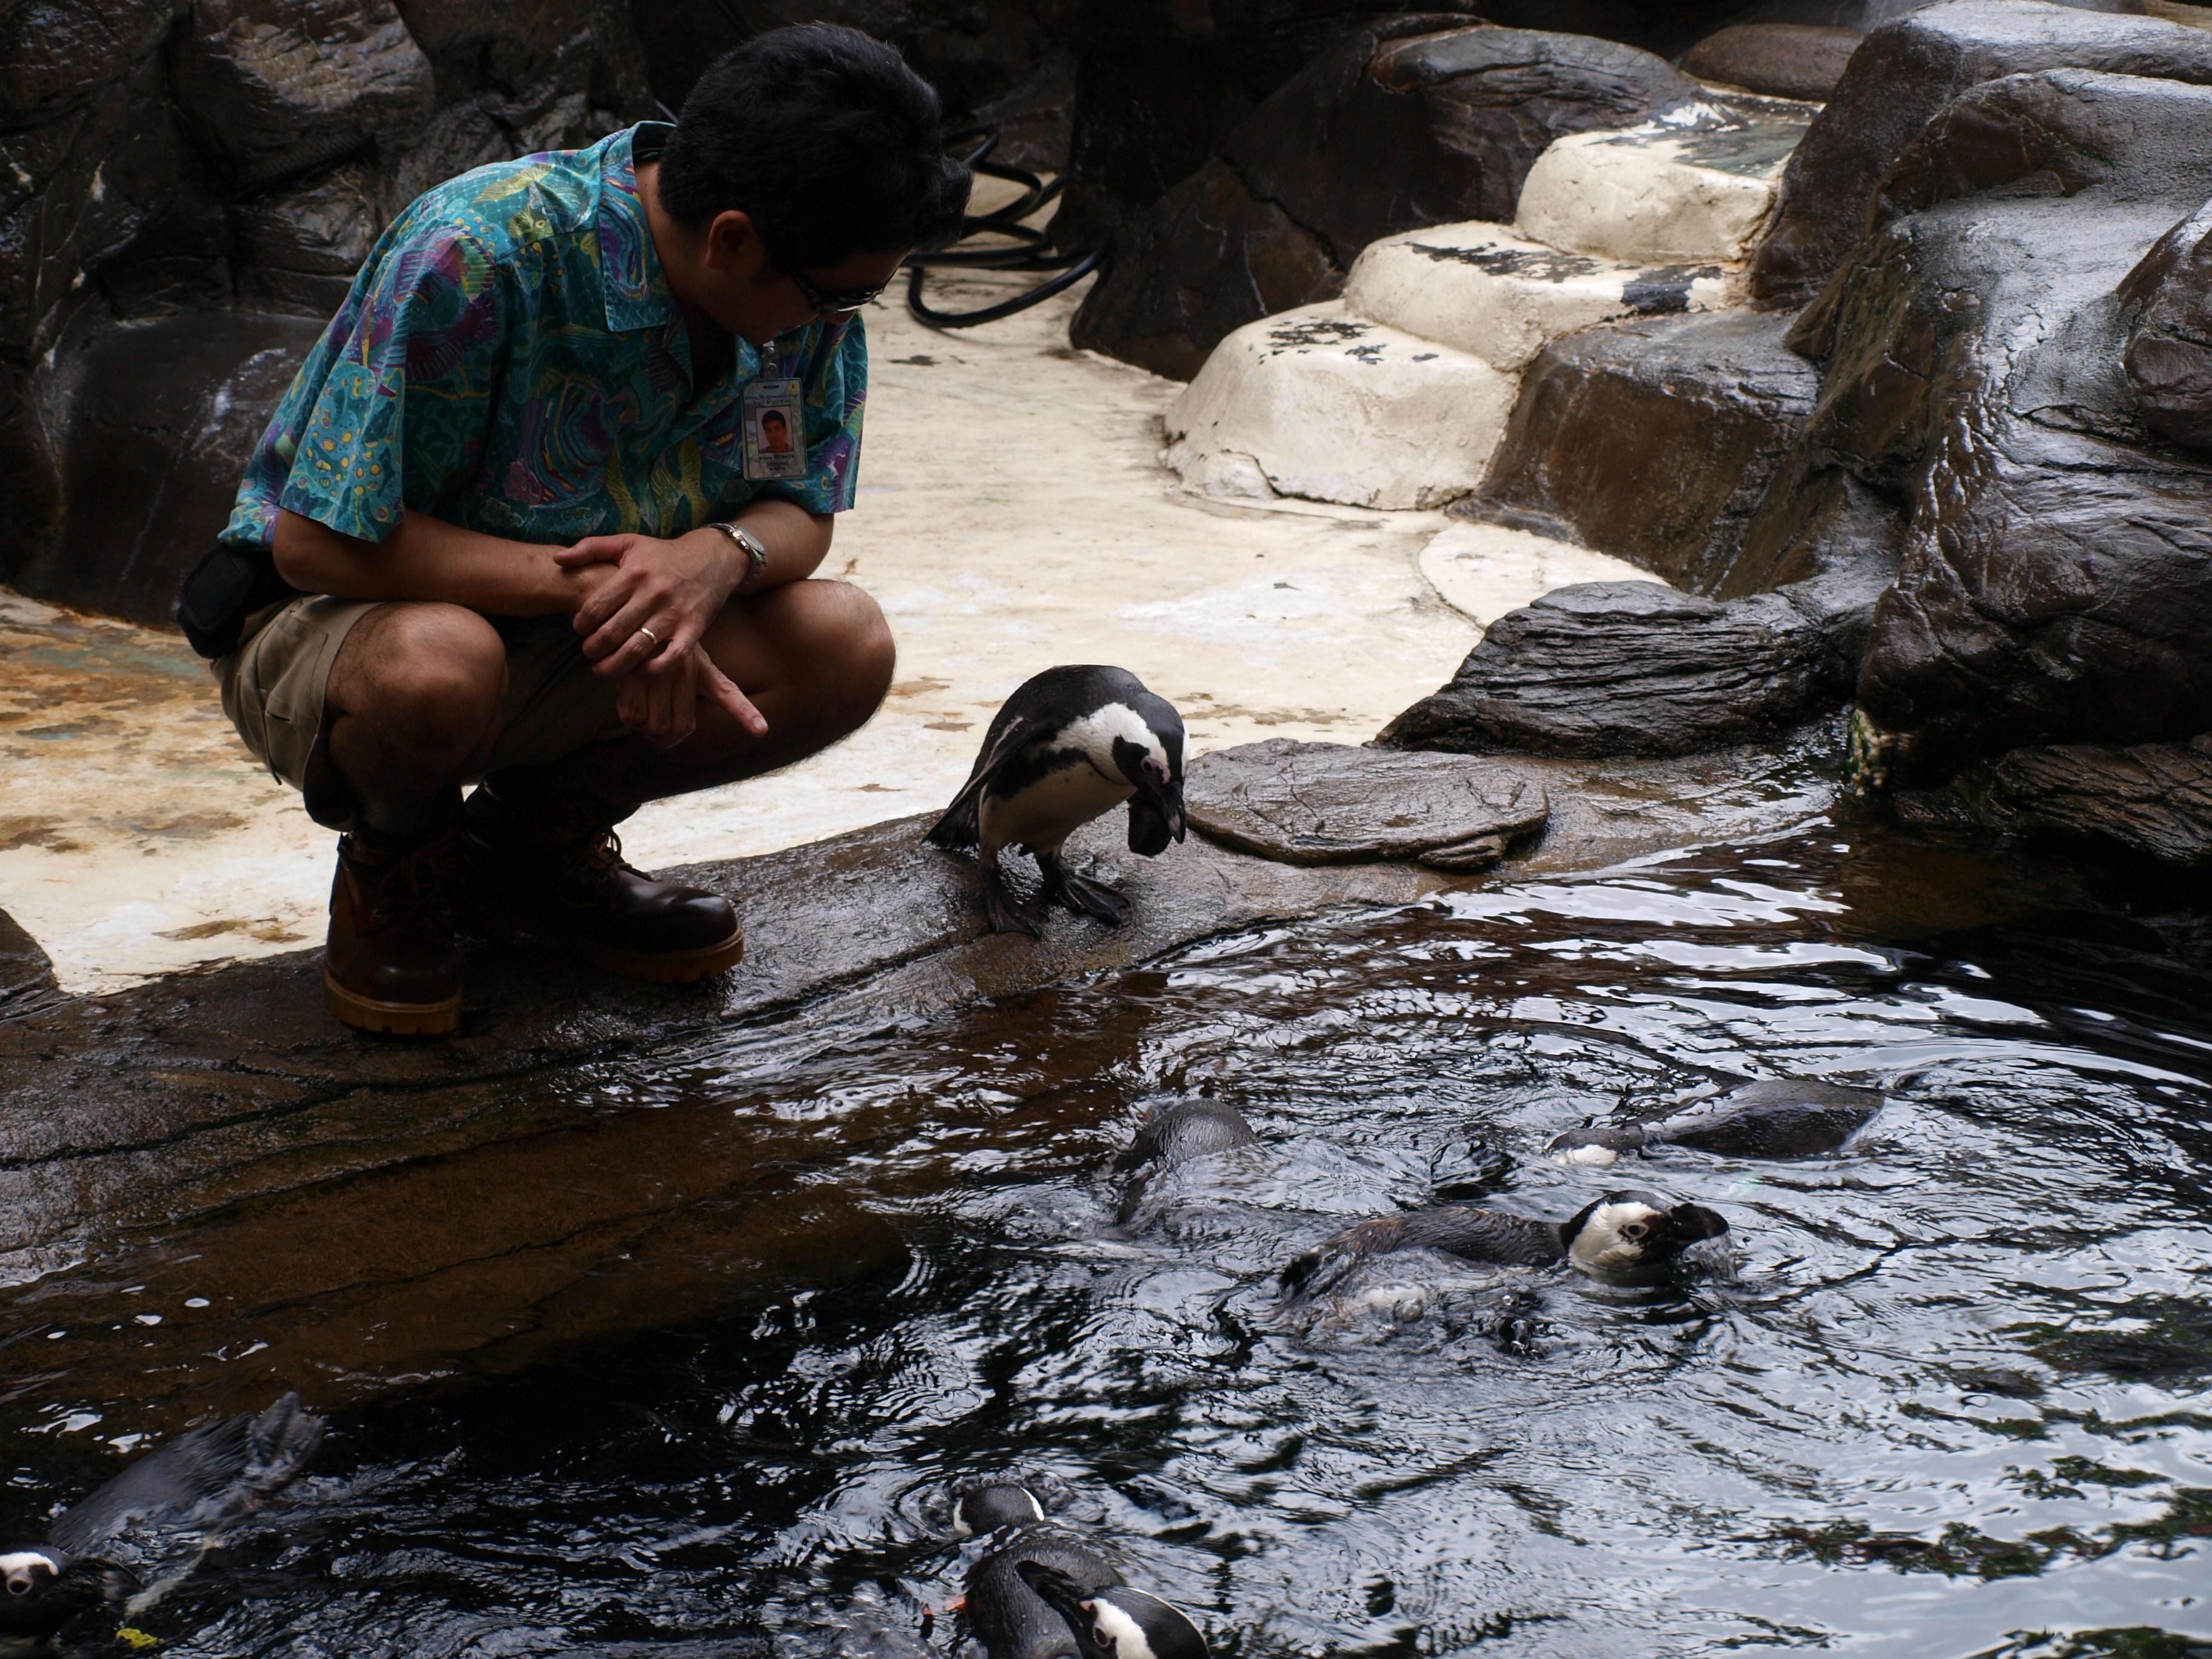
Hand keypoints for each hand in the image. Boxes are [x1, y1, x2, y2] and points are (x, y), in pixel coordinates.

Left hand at [557, 529, 741, 678]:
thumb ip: (590, 548)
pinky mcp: (693, 630)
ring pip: (637, 649)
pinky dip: (652, 670)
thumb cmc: (663, 554)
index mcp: (634, 573)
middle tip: (588, 653)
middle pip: (612, 633)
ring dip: (614, 666)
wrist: (712, 559)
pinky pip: (670, 659)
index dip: (581, 624)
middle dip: (593, 649)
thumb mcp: (628, 543)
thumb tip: (558, 560)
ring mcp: (675, 614)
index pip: (596, 607)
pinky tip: (640, 670)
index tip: (579, 629)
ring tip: (603, 669)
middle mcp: (653, 594)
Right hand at [614, 643, 769, 748]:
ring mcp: (660, 669)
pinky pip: (632, 715)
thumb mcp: (683, 668)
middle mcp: (685, 668)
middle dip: (663, 737)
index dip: (745, 712)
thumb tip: (677, 738)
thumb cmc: (655, 651)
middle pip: (678, 728)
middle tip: (651, 727)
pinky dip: (627, 713)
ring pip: (654, 725)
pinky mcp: (634, 671)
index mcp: (701, 670)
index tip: (761, 729)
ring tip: (638, 705)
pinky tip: (626, 695)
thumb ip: (687, 700)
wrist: (626, 622)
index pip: (727, 692)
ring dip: (643, 725)